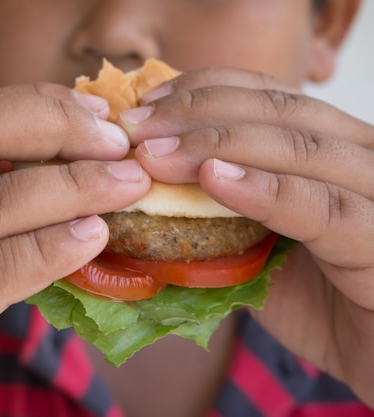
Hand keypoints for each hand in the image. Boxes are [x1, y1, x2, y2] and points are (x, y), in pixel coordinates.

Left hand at [119, 67, 373, 406]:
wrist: (373, 352)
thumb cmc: (315, 296)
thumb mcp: (256, 245)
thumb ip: (218, 212)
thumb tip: (144, 190)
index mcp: (329, 146)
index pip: (266, 95)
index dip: (203, 90)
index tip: (145, 104)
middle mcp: (358, 155)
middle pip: (277, 111)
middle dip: (197, 113)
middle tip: (136, 129)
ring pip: (297, 148)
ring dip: (218, 143)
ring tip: (158, 154)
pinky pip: (321, 207)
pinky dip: (265, 189)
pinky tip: (215, 179)